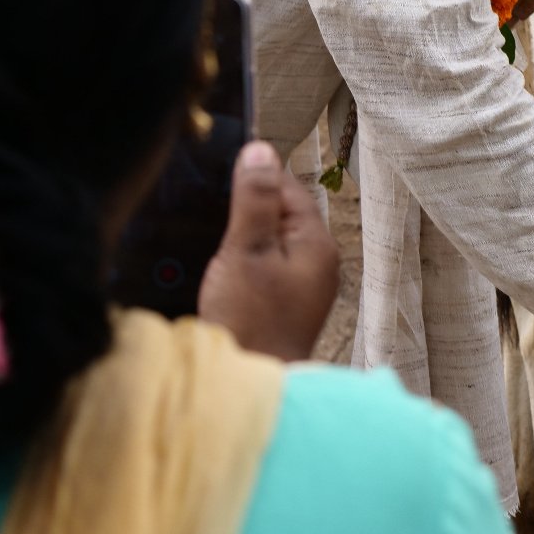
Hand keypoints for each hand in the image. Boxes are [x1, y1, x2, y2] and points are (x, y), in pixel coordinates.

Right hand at [198, 142, 339, 360]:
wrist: (250, 383)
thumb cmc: (250, 320)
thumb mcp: (246, 250)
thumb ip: (254, 199)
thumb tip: (260, 150)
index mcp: (316, 243)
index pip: (289, 188)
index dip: (255, 181)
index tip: (222, 182)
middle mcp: (318, 261)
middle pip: (281, 214)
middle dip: (248, 211)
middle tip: (215, 220)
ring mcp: (305, 285)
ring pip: (272, 240)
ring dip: (245, 238)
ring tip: (219, 250)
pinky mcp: (287, 303)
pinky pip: (268, 265)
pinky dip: (247, 262)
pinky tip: (227, 273)